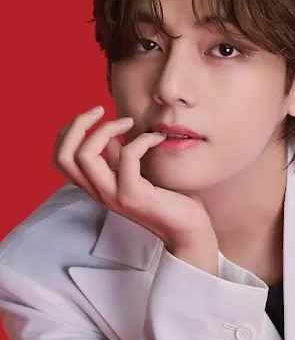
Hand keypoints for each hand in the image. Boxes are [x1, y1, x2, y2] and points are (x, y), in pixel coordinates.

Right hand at [53, 105, 217, 272]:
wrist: (187, 229)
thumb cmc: (167, 199)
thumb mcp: (135, 173)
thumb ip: (117, 158)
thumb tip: (107, 136)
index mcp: (96, 187)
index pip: (62, 158)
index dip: (70, 131)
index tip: (96, 116)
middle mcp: (99, 193)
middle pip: (64, 155)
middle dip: (78, 124)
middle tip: (101, 110)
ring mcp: (114, 196)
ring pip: (85, 156)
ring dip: (105, 129)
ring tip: (129, 121)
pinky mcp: (133, 195)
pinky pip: (127, 156)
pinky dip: (142, 140)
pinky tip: (158, 139)